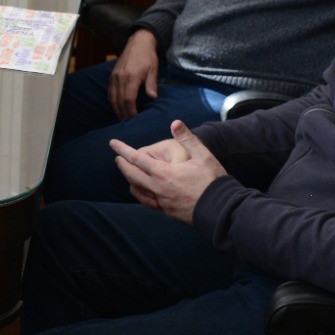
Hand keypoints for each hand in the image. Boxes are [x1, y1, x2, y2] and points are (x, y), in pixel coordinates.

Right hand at [108, 29, 159, 118]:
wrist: (138, 42)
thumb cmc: (148, 57)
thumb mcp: (153, 70)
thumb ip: (151, 85)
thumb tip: (153, 99)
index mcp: (131, 77)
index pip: (128, 99)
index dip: (131, 111)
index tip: (135, 119)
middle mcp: (120, 78)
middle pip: (119, 101)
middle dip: (123, 113)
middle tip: (128, 123)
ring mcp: (114, 77)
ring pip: (112, 98)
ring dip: (116, 109)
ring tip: (122, 118)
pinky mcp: (112, 76)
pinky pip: (110, 92)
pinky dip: (113, 101)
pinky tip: (117, 107)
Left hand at [111, 121, 225, 222]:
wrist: (222, 210)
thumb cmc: (213, 181)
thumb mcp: (203, 155)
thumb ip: (187, 138)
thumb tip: (175, 122)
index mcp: (164, 173)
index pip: (136, 159)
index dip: (122, 150)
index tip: (112, 143)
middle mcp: (159, 189)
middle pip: (132, 176)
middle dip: (122, 166)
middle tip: (117, 159)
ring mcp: (162, 203)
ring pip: (139, 192)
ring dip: (131, 181)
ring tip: (130, 174)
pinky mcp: (168, 212)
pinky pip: (150, 202)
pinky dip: (144, 194)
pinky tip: (146, 191)